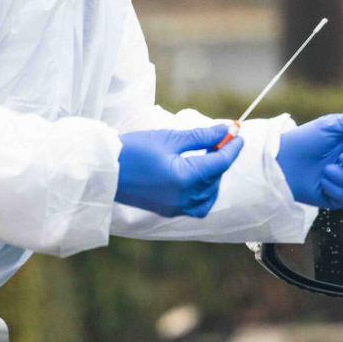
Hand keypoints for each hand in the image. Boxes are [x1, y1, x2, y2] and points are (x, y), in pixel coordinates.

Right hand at [117, 124, 243, 217]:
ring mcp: (176, 207)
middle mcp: (184, 198)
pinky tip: (198, 175)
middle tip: (219, 139)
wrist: (105, 169)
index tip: (237, 133)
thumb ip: (201, 137)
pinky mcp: (168, 210)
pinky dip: (203, 192)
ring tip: (208, 156)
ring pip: (209, 196)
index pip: (220, 163)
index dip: (232, 147)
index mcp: (186, 179)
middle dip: (222, 159)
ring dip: (214, 177)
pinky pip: (196, 206)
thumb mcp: (170, 138)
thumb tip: (225, 130)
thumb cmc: (134, 149)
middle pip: (216, 178)